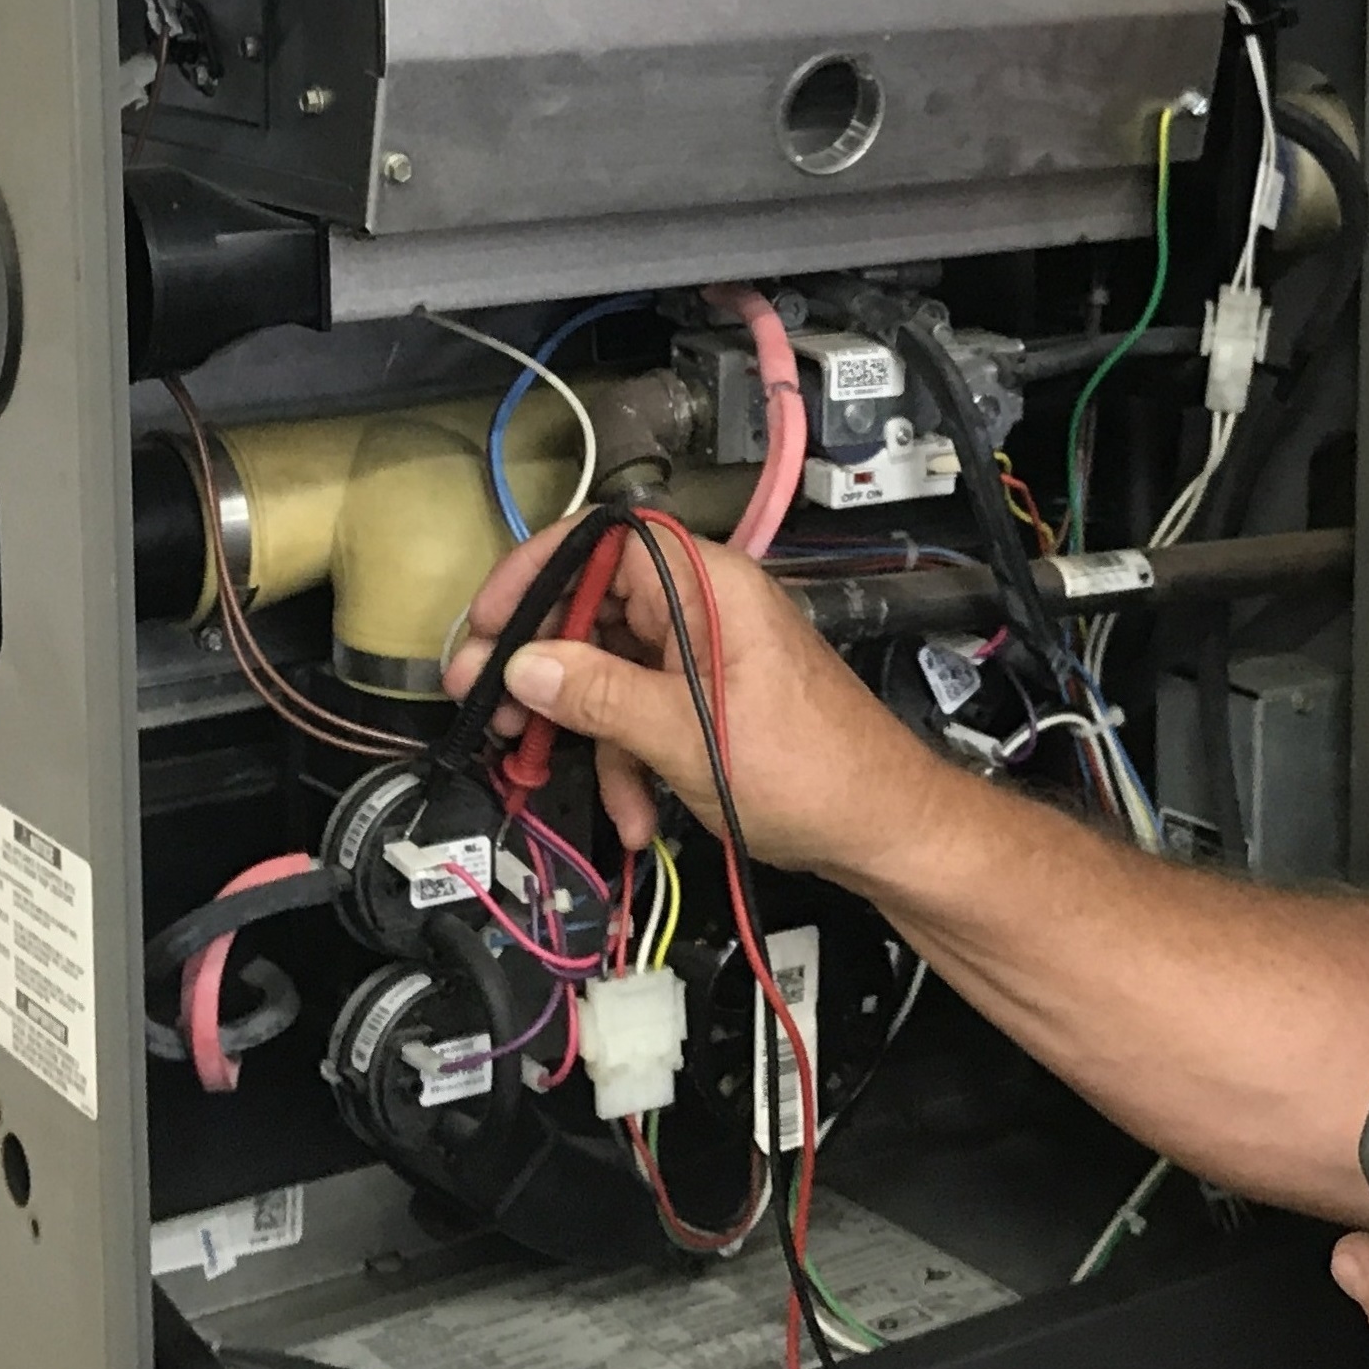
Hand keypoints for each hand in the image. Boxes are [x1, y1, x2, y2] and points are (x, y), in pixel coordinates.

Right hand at [441, 515, 959, 876]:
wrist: (881, 827)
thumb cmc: (813, 772)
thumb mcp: (685, 737)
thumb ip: (599, 695)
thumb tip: (525, 666)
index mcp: (709, 587)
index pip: (602, 541)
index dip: (534, 573)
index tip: (487, 624)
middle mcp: (706, 608)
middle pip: (594, 610)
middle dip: (542, 669)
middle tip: (490, 709)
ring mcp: (706, 655)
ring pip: (610, 671)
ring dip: (585, 733)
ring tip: (546, 769)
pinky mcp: (709, 699)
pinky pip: (642, 711)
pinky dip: (628, 759)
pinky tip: (633, 812)